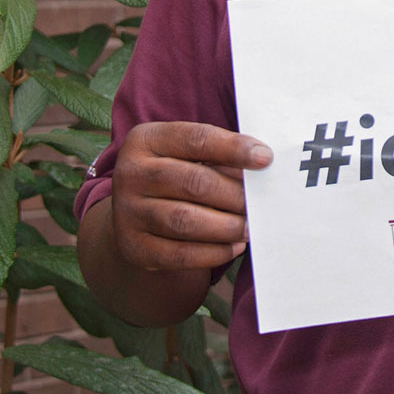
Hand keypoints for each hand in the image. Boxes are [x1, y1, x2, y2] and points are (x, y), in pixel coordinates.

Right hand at [111, 121, 272, 270]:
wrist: (135, 212)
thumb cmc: (176, 173)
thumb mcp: (187, 153)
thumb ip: (218, 154)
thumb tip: (261, 165)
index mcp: (146, 140)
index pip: (195, 139)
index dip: (233, 148)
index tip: (265, 158)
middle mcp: (131, 174)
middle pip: (193, 182)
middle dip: (234, 194)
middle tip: (262, 204)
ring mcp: (128, 213)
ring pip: (186, 221)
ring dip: (227, 226)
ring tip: (250, 227)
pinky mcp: (135, 247)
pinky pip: (179, 254)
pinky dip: (213, 252)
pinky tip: (234, 246)